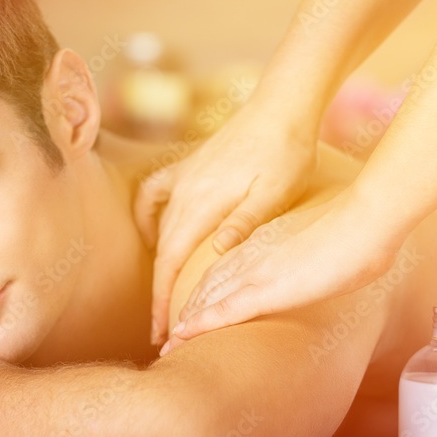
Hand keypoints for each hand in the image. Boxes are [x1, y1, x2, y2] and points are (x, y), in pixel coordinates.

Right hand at [134, 102, 318, 345]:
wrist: (283, 104)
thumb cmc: (287, 153)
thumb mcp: (274, 193)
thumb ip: (243, 223)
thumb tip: (214, 253)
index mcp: (201, 203)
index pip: (170, 263)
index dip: (162, 301)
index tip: (160, 332)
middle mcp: (183, 191)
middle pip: (161, 252)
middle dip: (159, 293)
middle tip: (161, 329)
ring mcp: (183, 177)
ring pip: (160, 228)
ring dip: (158, 262)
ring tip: (162, 291)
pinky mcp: (190, 165)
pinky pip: (155, 195)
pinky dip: (149, 217)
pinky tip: (155, 232)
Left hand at [162, 189, 403, 352]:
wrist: (367, 220)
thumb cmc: (361, 230)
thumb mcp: (328, 242)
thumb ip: (312, 253)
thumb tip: (322, 263)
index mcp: (266, 242)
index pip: (225, 268)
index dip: (207, 290)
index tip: (195, 307)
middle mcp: (253, 255)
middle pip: (209, 285)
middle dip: (190, 310)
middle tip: (173, 333)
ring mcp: (258, 272)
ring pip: (210, 299)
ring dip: (188, 323)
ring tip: (169, 345)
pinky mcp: (267, 289)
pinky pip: (224, 310)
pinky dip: (200, 325)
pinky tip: (182, 337)